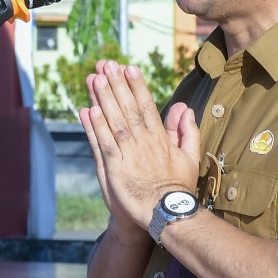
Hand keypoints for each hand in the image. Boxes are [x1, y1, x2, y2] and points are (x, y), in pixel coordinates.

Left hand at [79, 60, 200, 231]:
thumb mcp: (189, 157)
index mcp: (160, 138)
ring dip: (103, 99)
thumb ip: (187, 132)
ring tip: (95, 79)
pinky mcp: (115, 168)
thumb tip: (185, 108)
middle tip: (107, 64)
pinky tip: (88, 110)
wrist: (167, 214)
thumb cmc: (178, 187)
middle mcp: (143, 142)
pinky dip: (95, 127)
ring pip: (114, 121)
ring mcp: (128, 154)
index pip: (147, 106)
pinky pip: (103, 143)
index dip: (137, 86)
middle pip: (128, 108)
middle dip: (117, 85)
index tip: (129, 68)